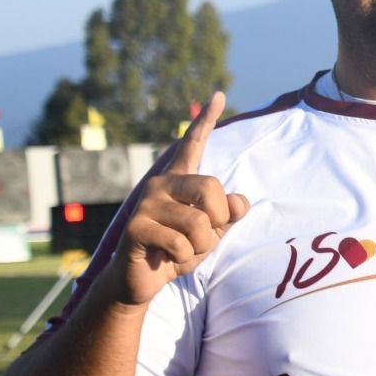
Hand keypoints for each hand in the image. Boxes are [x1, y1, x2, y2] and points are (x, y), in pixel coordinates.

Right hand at [109, 93, 249, 306]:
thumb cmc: (178, 250)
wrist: (141, 280)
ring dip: (200, 246)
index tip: (219, 94)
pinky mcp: (135, 227)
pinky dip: (183, 258)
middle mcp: (160, 184)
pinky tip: (165, 258)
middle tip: (203, 236)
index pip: (194, 144)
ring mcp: (145, 204)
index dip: (207, 120)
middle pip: (211, 188)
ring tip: (181, 250)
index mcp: (179, 180)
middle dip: (218, 219)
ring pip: (199, 223)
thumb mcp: (212, 231)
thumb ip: (228, 213)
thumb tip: (239, 201)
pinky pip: (181, 243)